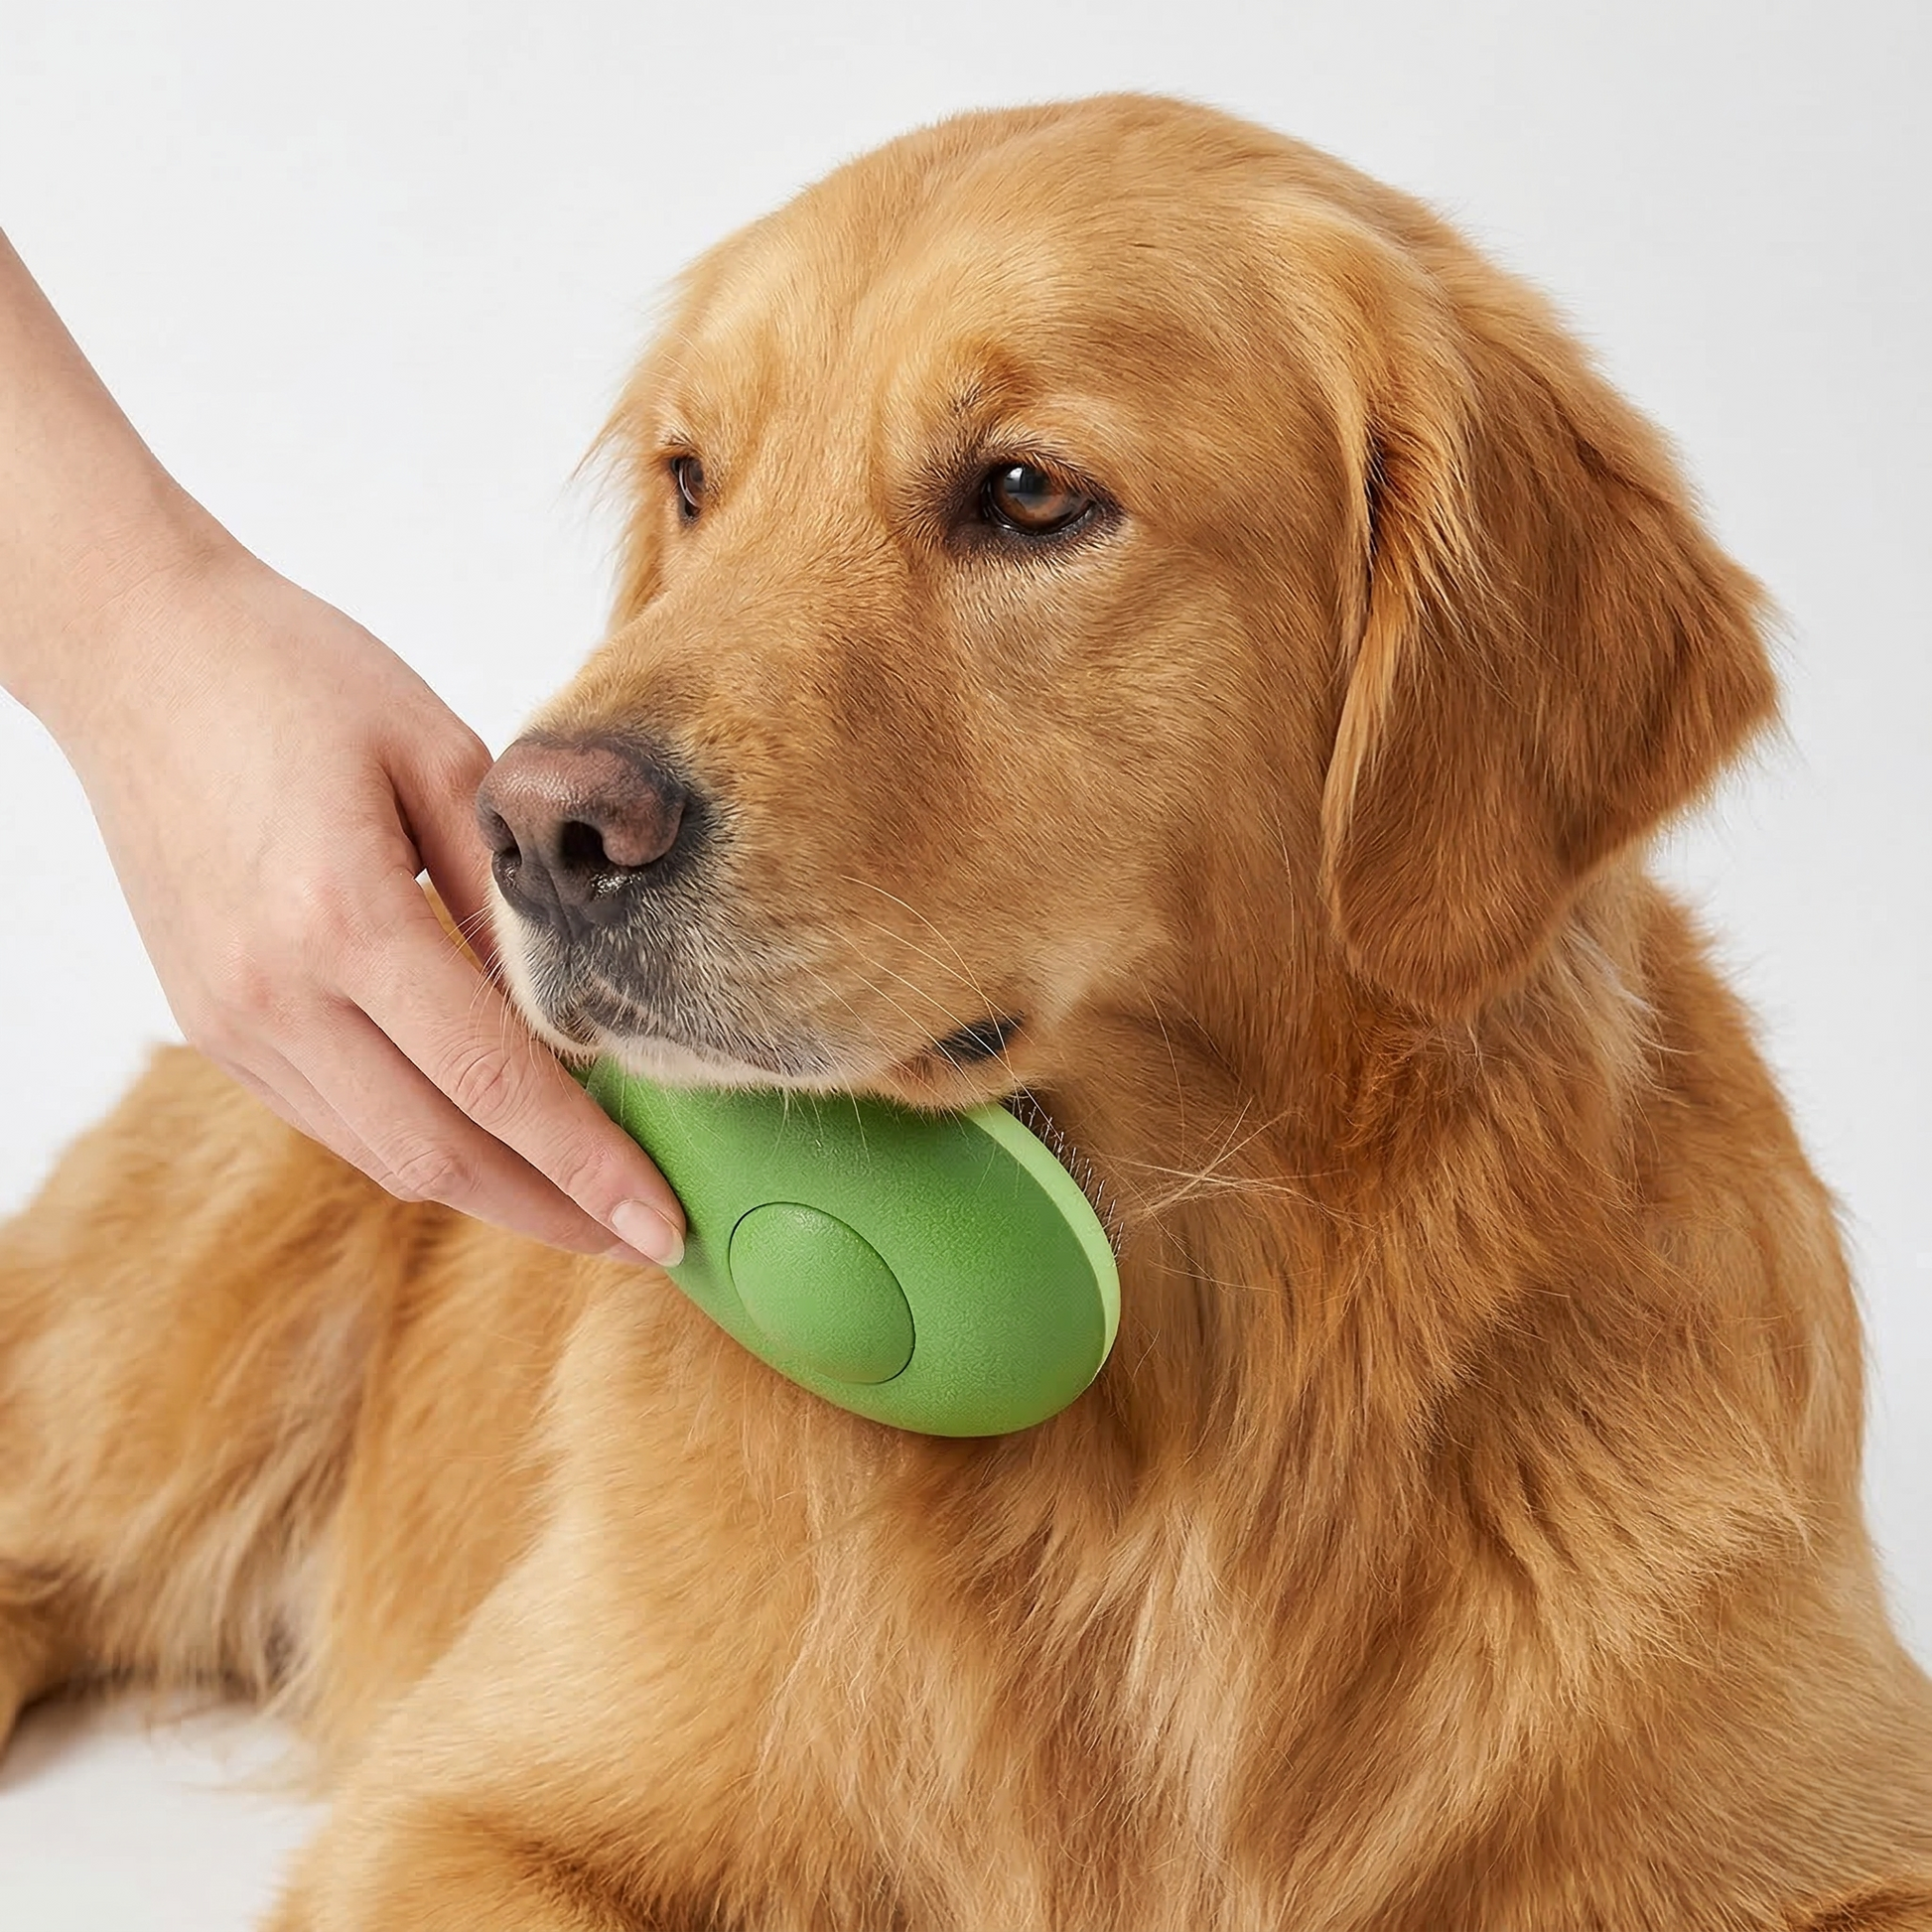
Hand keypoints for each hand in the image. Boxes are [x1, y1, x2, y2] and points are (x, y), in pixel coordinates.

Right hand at [50, 545, 685, 1264]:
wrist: (136, 648)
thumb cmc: (299, 674)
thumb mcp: (439, 755)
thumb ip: (508, 896)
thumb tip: (578, 1011)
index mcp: (345, 918)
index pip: (498, 1087)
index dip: (591, 1170)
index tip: (666, 1227)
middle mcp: (276, 994)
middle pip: (440, 1157)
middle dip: (555, 1215)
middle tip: (647, 1243)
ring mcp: (231, 1020)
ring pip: (382, 1155)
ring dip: (492, 1194)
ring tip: (585, 1204)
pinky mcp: (211, 1022)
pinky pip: (335, 1117)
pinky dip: (422, 1143)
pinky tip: (491, 1140)